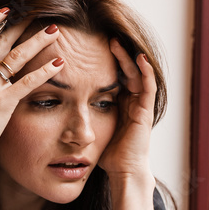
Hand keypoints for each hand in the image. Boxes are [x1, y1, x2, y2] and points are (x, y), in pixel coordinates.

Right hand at [0, 8, 63, 169]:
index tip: (7, 10)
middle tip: (38, 12)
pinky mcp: (2, 102)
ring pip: (17, 56)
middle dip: (22, 24)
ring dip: (38, 41)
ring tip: (54, 31)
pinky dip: (45, 70)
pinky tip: (58, 63)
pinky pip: (28, 81)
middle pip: (1, 40)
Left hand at [97, 39, 154, 180]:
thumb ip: (83, 115)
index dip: (105, 61)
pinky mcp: (146, 111)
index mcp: (120, 104)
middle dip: (116, 54)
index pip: (114, 76)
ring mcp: (141, 106)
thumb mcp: (92, 129)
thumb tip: (59, 105)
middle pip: (126, 70)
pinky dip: (146, 71)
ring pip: (137, 74)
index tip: (91, 47)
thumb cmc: (107, 155)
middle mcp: (132, 102)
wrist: (123, 171)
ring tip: (116, 42)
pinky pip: (148, 86)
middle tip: (105, 37)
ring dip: (128, 57)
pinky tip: (139, 58)